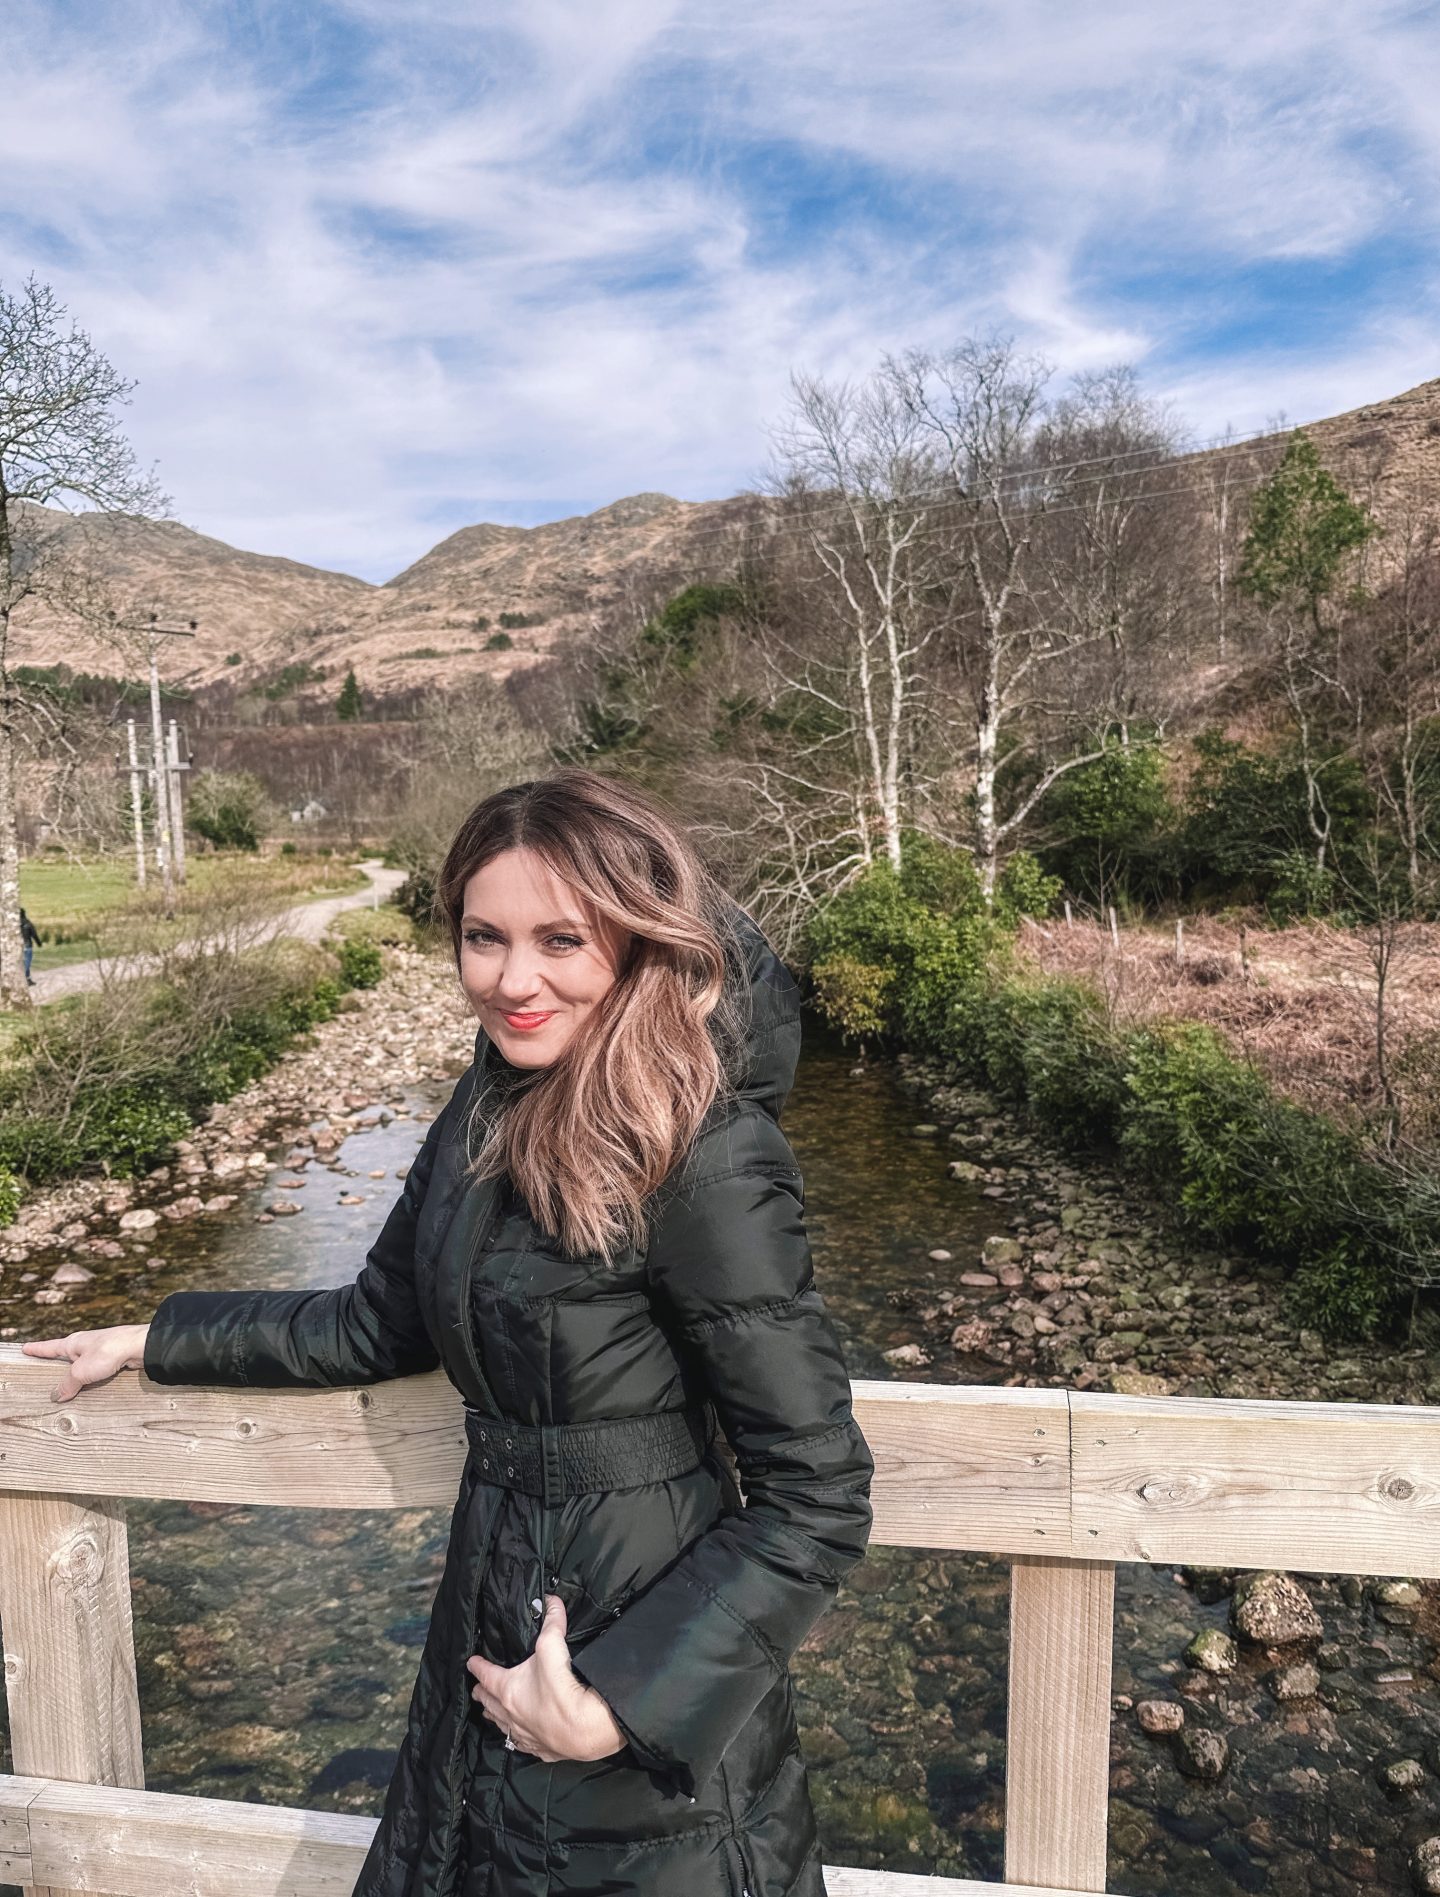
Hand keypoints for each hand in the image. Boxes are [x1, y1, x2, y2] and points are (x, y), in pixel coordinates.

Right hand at [21, 1324, 151, 1402]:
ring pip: (83, 1364)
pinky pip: (97, 1370)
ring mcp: (100, 1350)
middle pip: (66, 1354)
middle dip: (57, 1360)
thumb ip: (68, 1384)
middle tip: (45, 1364)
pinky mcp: (113, 1358)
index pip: (49, 1347)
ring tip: (67, 1382)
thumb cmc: (108, 1352)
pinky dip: (91, 1377)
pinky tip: (91, 1385)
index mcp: (73, 1343)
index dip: (37, 1349)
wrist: (140, 1346)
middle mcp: (85, 1345)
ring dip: (76, 1372)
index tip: (25, 1348)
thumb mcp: (81, 1372)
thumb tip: (57, 1396)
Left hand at [467, 1594, 627, 1762]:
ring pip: (499, 1724)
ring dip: (493, 1714)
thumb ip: (552, 1621)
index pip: (485, 1673)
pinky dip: (513, 1736)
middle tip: (477, 1688)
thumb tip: (551, 1601)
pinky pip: (519, 1742)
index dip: (476, 1665)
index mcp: (507, 1688)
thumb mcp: (553, 1645)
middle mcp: (509, 1713)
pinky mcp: (539, 1748)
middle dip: (480, 1692)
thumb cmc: (562, 1688)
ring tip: (489, 1710)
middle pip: (487, 1701)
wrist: (584, 1728)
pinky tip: (516, 1735)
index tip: (470, 1661)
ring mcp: (522, 1733)